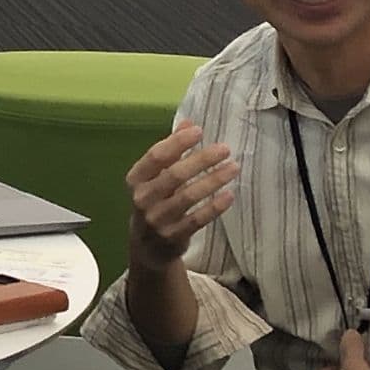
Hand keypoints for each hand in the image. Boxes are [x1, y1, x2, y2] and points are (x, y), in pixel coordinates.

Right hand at [125, 123, 238, 273]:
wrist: (148, 247)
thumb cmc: (156, 202)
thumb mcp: (156, 177)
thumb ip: (171, 150)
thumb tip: (188, 123)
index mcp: (136, 179)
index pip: (156, 156)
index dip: (177, 142)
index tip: (199, 131)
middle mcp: (143, 198)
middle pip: (174, 175)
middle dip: (201, 160)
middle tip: (225, 149)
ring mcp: (157, 219)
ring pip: (187, 197)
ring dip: (212, 180)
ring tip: (233, 168)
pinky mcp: (173, 237)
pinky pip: (196, 220)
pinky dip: (214, 207)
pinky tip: (229, 195)